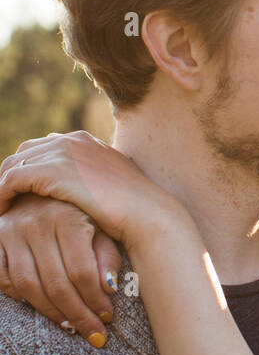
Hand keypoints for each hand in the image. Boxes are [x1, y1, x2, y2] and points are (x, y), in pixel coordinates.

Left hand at [0, 131, 179, 247]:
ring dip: (2, 188)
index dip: (28, 170)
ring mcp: (61, 152)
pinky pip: (11, 180)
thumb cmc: (133, 210)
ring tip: (0, 211)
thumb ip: (89, 180)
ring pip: (13, 165)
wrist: (147, 215)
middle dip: (10, 176)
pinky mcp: (51, 171)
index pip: (42, 148)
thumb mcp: (109, 186)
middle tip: (5, 202)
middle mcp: (70, 139)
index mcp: (83, 140)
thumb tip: (80, 192)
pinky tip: (2, 214)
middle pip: (24, 153)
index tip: (21, 194)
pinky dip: (1, 196)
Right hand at [0, 194, 122, 345]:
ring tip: (71, 326)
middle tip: (94, 333)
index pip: (81, 271)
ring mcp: (11, 232)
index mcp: (67, 217)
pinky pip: (4, 279)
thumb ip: (107, 256)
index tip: (107, 318)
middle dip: (77, 314)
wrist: (41, 190)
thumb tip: (109, 288)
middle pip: (55, 283)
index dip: (95, 300)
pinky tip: (41, 307)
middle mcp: (35, 223)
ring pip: (28, 286)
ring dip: (50, 312)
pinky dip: (21, 298)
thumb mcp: (100, 227)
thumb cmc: (80, 213)